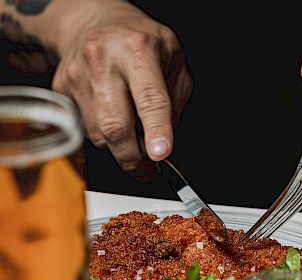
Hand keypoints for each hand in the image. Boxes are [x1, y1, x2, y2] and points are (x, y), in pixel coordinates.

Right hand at [51, 0, 191, 177]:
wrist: (93, 21)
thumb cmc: (140, 43)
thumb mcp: (174, 60)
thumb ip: (175, 101)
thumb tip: (164, 142)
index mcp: (137, 49)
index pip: (150, 99)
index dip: (156, 131)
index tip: (160, 154)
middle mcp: (103, 60)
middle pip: (115, 126)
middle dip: (133, 158)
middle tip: (146, 171)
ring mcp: (77, 75)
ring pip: (99, 135)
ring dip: (119, 147)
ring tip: (132, 135)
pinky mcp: (60, 89)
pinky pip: (85, 130)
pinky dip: (102, 136)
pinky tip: (111, 118)